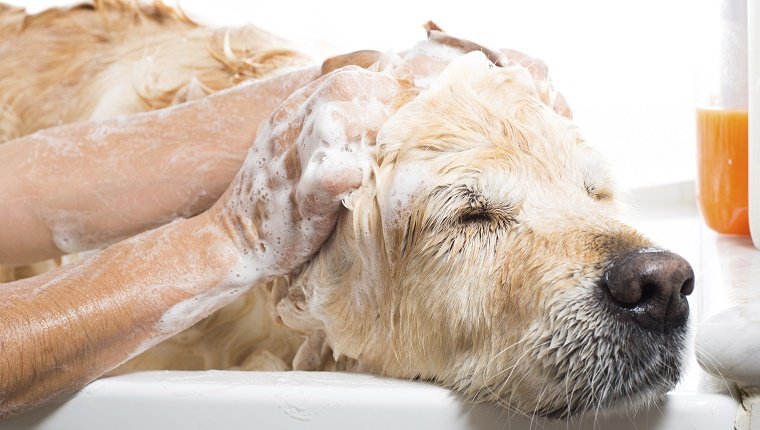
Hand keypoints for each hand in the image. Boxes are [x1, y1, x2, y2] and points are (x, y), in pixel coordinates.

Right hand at [209, 66, 399, 279]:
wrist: (233, 240)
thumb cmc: (276, 193)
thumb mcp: (293, 146)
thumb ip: (328, 124)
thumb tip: (380, 111)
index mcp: (291, 114)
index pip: (342, 76)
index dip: (381, 85)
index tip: (408, 103)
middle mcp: (289, 130)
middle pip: (341, 88)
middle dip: (380, 98)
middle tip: (406, 122)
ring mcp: (292, 164)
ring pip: (331, 121)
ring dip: (367, 126)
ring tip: (386, 143)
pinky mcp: (299, 202)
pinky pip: (326, 178)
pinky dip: (349, 173)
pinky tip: (364, 177)